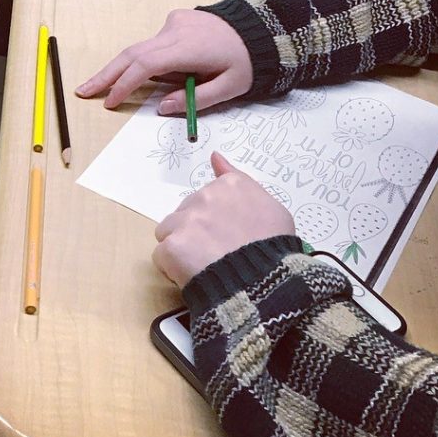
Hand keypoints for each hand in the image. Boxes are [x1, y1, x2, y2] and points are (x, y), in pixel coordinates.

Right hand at [76, 9, 252, 112]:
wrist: (261, 27)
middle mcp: (175, 31)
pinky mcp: (175, 19)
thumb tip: (161, 107)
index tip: (108, 101)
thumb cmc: (246, 61)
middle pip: (131, 53)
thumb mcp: (229, 88)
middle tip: (83, 91)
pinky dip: (148, 59)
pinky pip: (154, 43)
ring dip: (124, 69)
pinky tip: (163, 70)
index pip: (145, 65)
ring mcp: (173, 22)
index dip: (123, 84)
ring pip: (140, 48)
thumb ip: (194, 100)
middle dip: (105, 74)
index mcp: (188, 48)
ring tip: (104, 86)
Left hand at [153, 152, 295, 288]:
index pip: (207, 197)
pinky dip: (173, 268)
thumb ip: (240, 181)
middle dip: (195, 231)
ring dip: (180, 246)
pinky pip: (162, 257)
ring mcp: (185, 221)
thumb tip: (214, 156)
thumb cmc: (275, 246)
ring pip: (168, 231)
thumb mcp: (272, 208)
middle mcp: (203, 197)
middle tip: (216, 252)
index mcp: (229, 186)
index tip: (224, 233)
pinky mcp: (171, 246)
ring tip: (203, 264)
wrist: (265, 280)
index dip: (213, 218)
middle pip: (187, 213)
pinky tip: (193, 275)